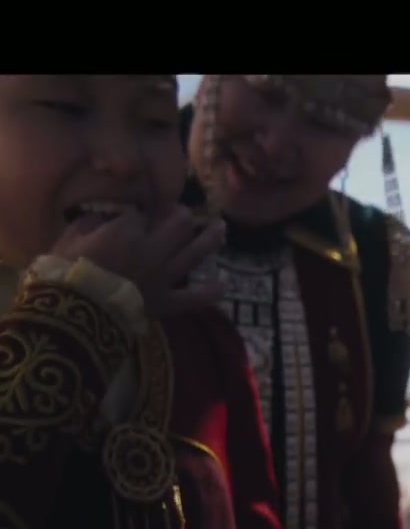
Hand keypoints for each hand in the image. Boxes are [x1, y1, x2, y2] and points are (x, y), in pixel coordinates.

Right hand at [50, 206, 226, 317]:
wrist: (75, 314)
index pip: (141, 214)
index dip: (139, 214)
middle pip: (179, 224)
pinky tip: (225, 281)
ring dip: (212, 237)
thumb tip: (102, 219)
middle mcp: (153, 249)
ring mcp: (165, 276)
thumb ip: (89, 223)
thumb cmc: (66, 274)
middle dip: (181, 215)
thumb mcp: (68, 239)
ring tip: (221, 227)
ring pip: (197, 251)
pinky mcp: (168, 302)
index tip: (133, 218)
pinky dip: (214, 290)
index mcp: (127, 231)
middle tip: (182, 214)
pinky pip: (197, 297)